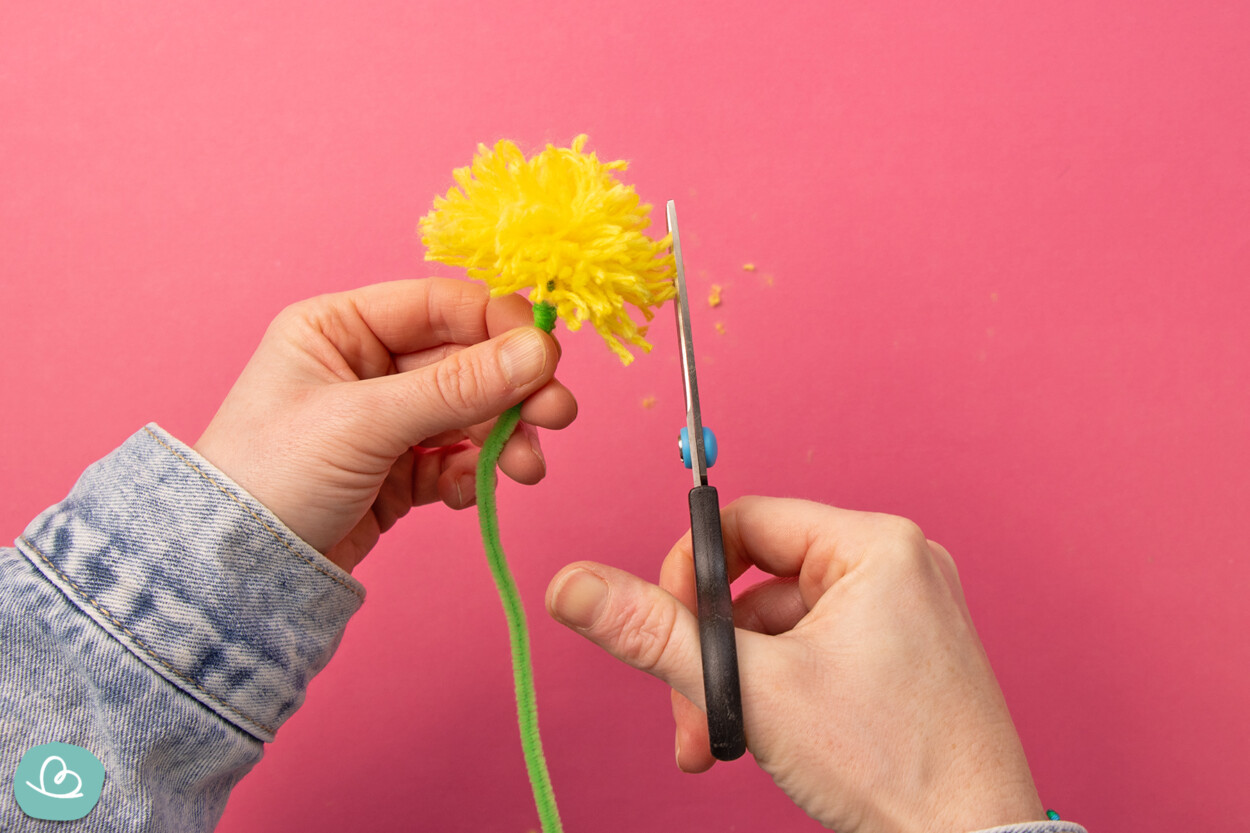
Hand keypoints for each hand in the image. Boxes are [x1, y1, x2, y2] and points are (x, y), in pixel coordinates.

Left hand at [194, 278, 575, 572]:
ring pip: (469, 413)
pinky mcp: (398, 472)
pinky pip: (456, 459)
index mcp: (340, 328)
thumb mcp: (365, 422)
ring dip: (505, 436)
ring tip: (527, 468)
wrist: (233, 578)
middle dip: (513, 389)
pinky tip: (480, 491)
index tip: (547, 356)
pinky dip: (477, 473)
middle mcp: (365, 366)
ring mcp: (384, 421)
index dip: (498, 326)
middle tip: (558, 414)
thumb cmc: (271, 478)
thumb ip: (458, 386)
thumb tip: (539, 349)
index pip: (440, 305)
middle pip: (465, 361)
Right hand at [546, 496, 1043, 831]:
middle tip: (689, 714)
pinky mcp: (906, 656)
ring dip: (737, 682)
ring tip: (722, 743)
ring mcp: (907, 613)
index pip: (746, 523)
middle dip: (710, 653)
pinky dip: (777, 692)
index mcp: (875, 545)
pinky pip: (816, 652)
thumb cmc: (888, 763)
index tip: (667, 637)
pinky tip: (763, 739)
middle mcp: (897, 565)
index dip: (690, 577)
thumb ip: (653, 633)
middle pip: (758, 583)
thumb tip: (571, 585)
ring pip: (781, 627)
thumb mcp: (749, 690)